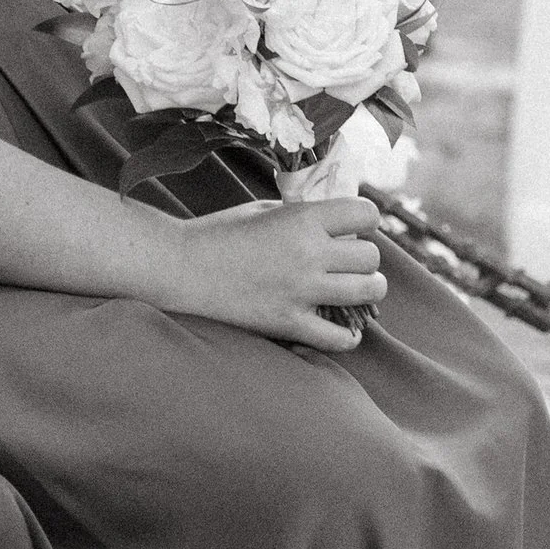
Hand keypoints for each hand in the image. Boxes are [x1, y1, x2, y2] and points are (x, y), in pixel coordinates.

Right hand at [166, 198, 386, 355]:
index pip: (366, 214)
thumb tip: (340, 222)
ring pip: (367, 292)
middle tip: (347, 261)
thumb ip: (303, 214)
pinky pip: (340, 338)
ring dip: (366, 289)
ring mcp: (299, 292)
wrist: (178, 267)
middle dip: (363, 257)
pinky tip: (341, 327)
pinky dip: (347, 336)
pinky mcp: (287, 324)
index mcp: (301, 219)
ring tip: (353, 289)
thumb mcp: (264, 210)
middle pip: (370, 256)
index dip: (364, 219)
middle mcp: (307, 254)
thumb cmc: (218, 233)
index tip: (353, 227)